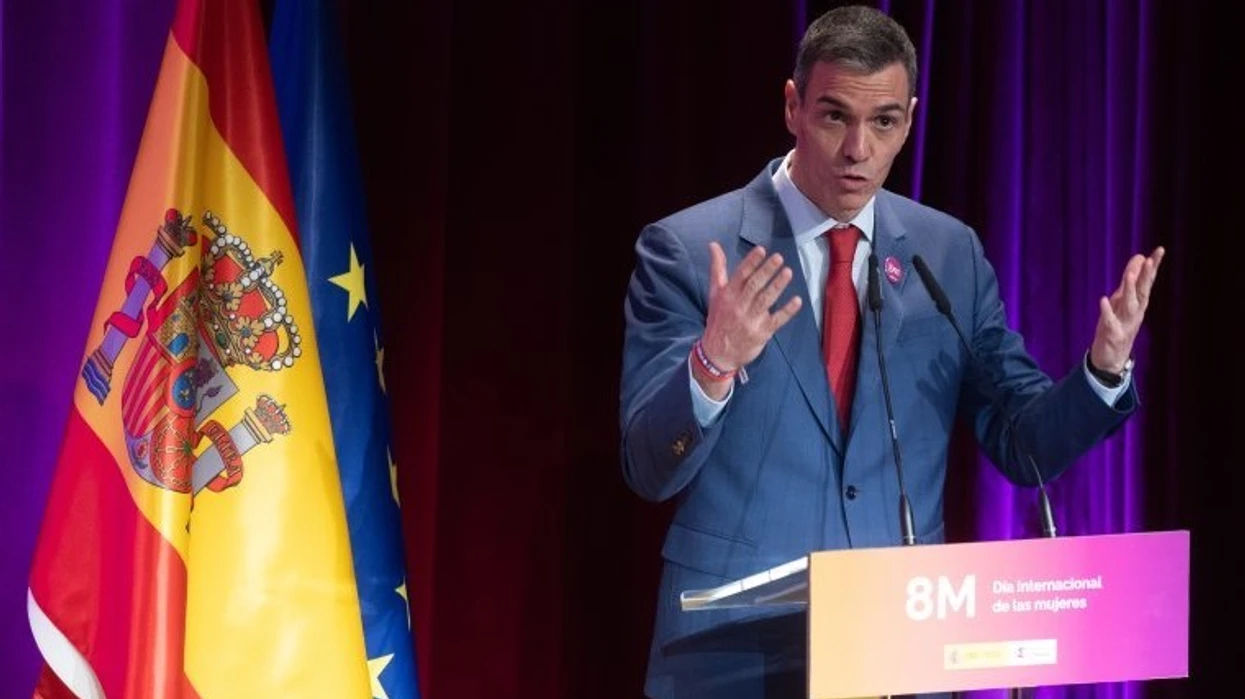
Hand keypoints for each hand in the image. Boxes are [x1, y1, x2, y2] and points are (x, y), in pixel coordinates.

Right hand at [697, 242, 802, 393]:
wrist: (718, 353)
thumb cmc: (718, 318)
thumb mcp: (714, 293)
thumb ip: (717, 268)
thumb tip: (713, 244)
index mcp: (728, 294)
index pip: (740, 275)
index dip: (751, 262)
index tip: (762, 250)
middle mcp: (739, 306)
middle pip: (754, 286)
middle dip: (766, 271)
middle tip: (779, 258)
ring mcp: (751, 320)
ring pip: (765, 300)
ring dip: (777, 286)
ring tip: (788, 272)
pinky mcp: (762, 332)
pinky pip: (776, 320)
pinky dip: (787, 311)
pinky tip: (797, 301)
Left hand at [1090, 246, 1164, 373]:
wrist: (1111, 360)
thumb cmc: (1118, 326)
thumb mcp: (1124, 301)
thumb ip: (1131, 281)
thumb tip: (1139, 259)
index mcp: (1138, 304)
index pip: (1147, 283)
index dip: (1152, 267)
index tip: (1158, 251)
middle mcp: (1134, 312)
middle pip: (1142, 292)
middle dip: (1146, 276)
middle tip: (1151, 259)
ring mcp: (1124, 323)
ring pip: (1129, 304)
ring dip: (1129, 289)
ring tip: (1130, 274)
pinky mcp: (1112, 334)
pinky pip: (1109, 321)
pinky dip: (1107, 310)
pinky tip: (1103, 299)